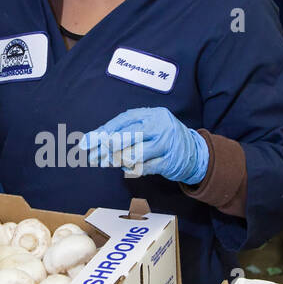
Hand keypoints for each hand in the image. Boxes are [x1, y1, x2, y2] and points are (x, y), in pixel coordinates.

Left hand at [80, 107, 208, 184]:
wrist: (195, 153)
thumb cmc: (164, 138)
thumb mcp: (149, 127)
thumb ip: (127, 131)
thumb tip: (97, 140)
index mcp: (153, 114)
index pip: (124, 120)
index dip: (104, 130)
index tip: (87, 141)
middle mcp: (160, 126)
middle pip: (129, 135)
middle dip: (107, 147)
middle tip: (93, 156)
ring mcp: (166, 144)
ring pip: (135, 153)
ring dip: (118, 160)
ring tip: (107, 162)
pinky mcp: (169, 161)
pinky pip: (145, 167)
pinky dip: (132, 169)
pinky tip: (125, 168)